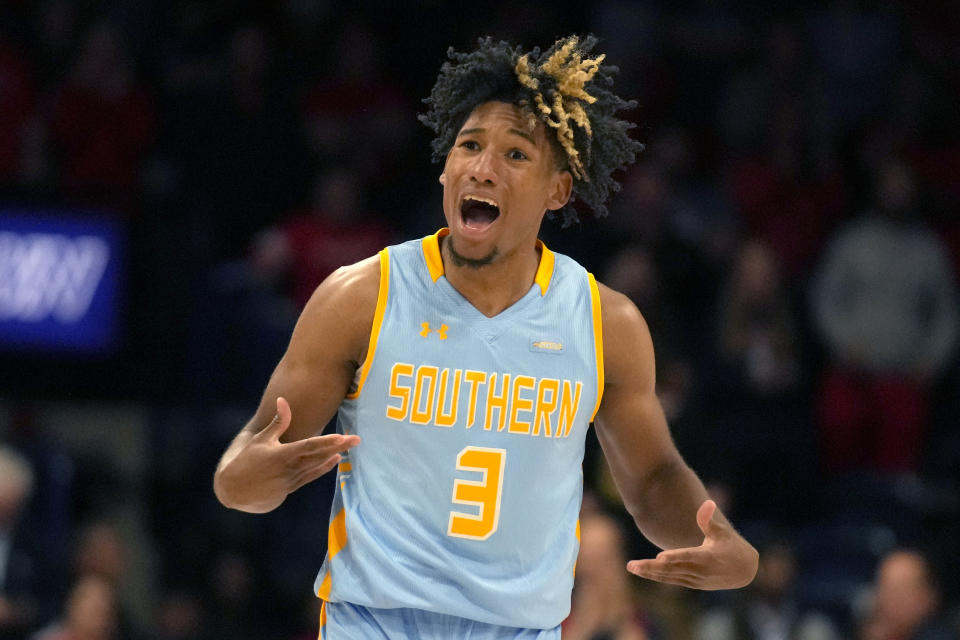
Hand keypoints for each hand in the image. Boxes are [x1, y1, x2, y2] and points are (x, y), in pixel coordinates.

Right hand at [215, 397, 360, 511]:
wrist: (234, 491)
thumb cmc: (246, 461)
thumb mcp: (261, 439)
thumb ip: (278, 421)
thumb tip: (283, 399)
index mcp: (282, 455)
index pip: (309, 446)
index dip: (327, 442)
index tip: (342, 437)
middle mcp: (290, 468)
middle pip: (319, 456)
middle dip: (339, 446)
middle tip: (357, 439)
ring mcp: (292, 480)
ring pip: (318, 466)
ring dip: (334, 456)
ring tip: (349, 446)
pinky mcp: (291, 487)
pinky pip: (311, 476)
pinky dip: (323, 468)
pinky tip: (334, 460)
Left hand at [626, 500, 757, 589]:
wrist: (743, 571)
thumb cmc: (731, 546)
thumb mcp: (723, 533)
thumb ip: (710, 520)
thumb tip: (707, 503)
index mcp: (708, 557)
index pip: (688, 557)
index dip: (674, 557)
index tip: (660, 557)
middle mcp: (699, 571)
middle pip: (672, 570)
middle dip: (651, 567)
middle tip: (632, 565)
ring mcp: (694, 580)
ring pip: (668, 577)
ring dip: (649, 573)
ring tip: (631, 566)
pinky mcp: (691, 583)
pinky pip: (670, 580)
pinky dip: (656, 577)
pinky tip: (641, 571)